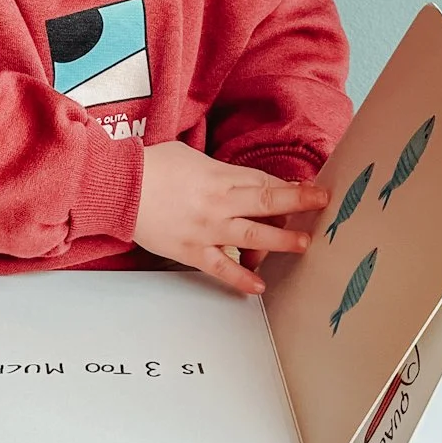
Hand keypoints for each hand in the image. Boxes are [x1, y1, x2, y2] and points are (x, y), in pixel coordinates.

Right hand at [133, 143, 327, 293]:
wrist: (118, 188)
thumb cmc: (150, 166)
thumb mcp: (189, 156)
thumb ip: (216, 170)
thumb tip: (236, 180)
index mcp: (218, 175)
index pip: (262, 180)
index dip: (288, 185)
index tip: (310, 188)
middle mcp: (218, 202)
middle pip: (267, 200)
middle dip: (299, 201)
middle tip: (323, 205)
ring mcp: (207, 228)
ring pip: (252, 235)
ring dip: (281, 239)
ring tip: (303, 244)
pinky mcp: (191, 250)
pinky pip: (220, 267)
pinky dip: (240, 277)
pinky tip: (258, 286)